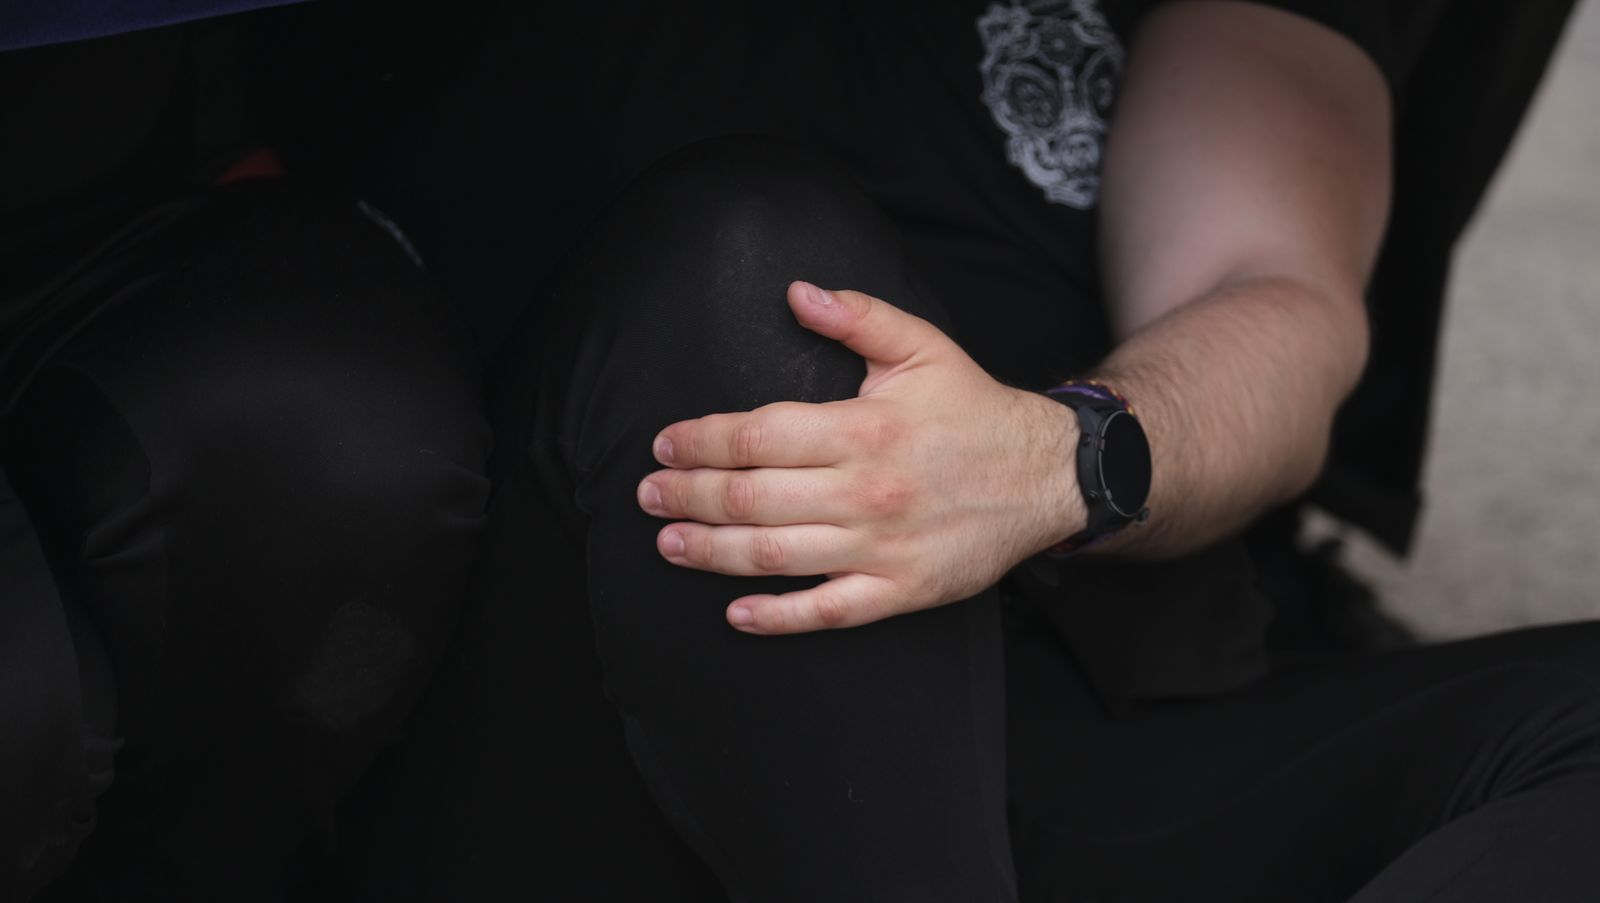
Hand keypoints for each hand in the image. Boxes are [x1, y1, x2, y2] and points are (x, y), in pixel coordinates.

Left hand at [638, 281, 1084, 633]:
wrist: (1048, 476)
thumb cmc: (974, 411)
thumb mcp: (923, 347)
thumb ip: (857, 316)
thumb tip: (796, 291)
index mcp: (865, 428)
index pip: (758, 436)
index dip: (701, 441)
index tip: (664, 444)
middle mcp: (867, 491)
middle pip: (753, 498)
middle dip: (690, 497)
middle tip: (648, 496)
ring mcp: (882, 548)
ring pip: (776, 557)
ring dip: (712, 552)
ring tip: (669, 543)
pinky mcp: (901, 592)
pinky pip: (827, 611)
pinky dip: (777, 617)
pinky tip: (735, 612)